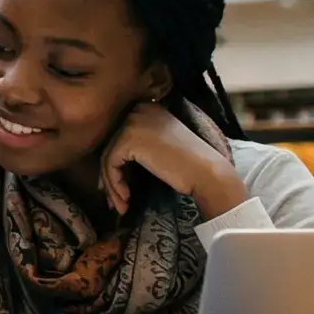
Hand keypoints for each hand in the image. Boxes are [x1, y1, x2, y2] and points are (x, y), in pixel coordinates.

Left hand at [100, 101, 244, 221]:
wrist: (205, 172)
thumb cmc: (188, 164)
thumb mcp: (160, 144)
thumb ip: (138, 143)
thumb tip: (110, 161)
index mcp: (147, 108)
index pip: (119, 136)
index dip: (116, 163)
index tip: (120, 186)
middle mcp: (138, 111)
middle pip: (111, 146)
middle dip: (110, 176)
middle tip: (115, 200)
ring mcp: (132, 123)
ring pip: (108, 157)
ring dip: (112, 185)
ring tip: (120, 205)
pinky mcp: (129, 139)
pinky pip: (111, 163)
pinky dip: (115, 183)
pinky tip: (126, 198)